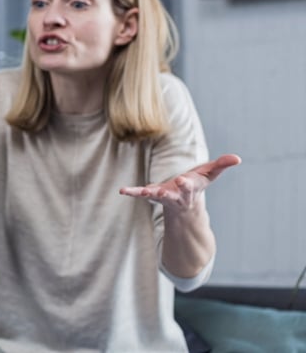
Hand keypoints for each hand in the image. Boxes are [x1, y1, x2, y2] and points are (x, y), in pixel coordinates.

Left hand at [119, 154, 241, 214]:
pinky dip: (132, 192)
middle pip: (173, 195)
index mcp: (190, 189)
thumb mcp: (210, 174)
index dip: (186, 184)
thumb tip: (237, 158)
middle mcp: (176, 196)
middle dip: (169, 193)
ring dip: (148, 194)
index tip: (183, 179)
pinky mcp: (151, 194)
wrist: (185, 202)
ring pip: (155, 197)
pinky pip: (140, 193)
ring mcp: (162, 197)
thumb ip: (222, 165)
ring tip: (139, 193)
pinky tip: (122, 191)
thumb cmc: (197, 184)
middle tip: (162, 192)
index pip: (189, 187)